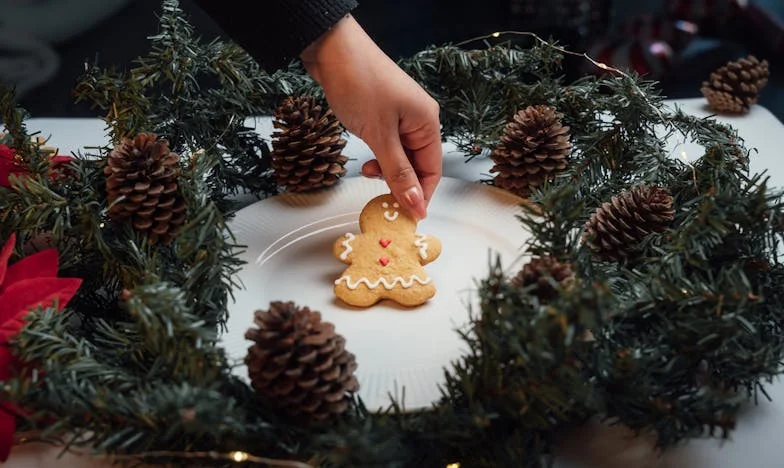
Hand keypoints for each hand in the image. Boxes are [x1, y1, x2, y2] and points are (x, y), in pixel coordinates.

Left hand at [301, 15, 441, 219]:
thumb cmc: (359, 82)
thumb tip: (415, 202)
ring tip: (368, 172)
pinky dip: (379, 156)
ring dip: (387, 170)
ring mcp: (401, 116)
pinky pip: (388, 145)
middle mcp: (419, 119)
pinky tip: (366, 160)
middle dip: (401, 183)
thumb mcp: (380, 135)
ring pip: (401, 157)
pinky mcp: (384, 114)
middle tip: (382, 198)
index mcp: (427, 122)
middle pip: (418, 165)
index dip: (420, 195)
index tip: (406, 216)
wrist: (332, 49)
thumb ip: (398, 172)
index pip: (432, 171)